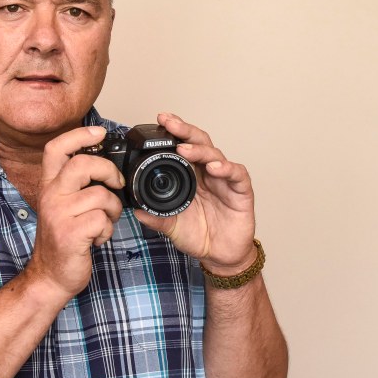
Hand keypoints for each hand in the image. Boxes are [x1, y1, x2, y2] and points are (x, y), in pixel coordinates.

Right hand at [26, 126, 124, 298]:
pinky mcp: (70, 233)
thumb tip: (104, 167)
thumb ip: (76, 186)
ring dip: (113, 210)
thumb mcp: (62, 207)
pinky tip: (98, 238)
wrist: (50, 276)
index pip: (56, 149)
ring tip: (105, 222)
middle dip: (108, 170)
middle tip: (117, 183)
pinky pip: (102, 220)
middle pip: (82, 164)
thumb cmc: (62, 241)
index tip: (100, 131)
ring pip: (100, 195)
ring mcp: (59, 214)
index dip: (79, 135)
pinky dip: (107, 230)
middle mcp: (50, 196)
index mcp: (48, 186)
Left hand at [134, 113, 256, 273]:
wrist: (220, 256)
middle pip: (198, 143)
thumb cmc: (199, 236)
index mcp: (190, 177)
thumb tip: (136, 210)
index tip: (160, 121)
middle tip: (169, 122)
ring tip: (185, 149)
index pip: (182, 147)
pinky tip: (215, 168)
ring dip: (200, 150)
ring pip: (215, 155)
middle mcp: (207, 174)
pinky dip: (227, 168)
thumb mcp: (171, 227)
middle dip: (184, 131)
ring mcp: (224, 180)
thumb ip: (156, 218)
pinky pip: (237, 174)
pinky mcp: (241, 191)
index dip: (173, 133)